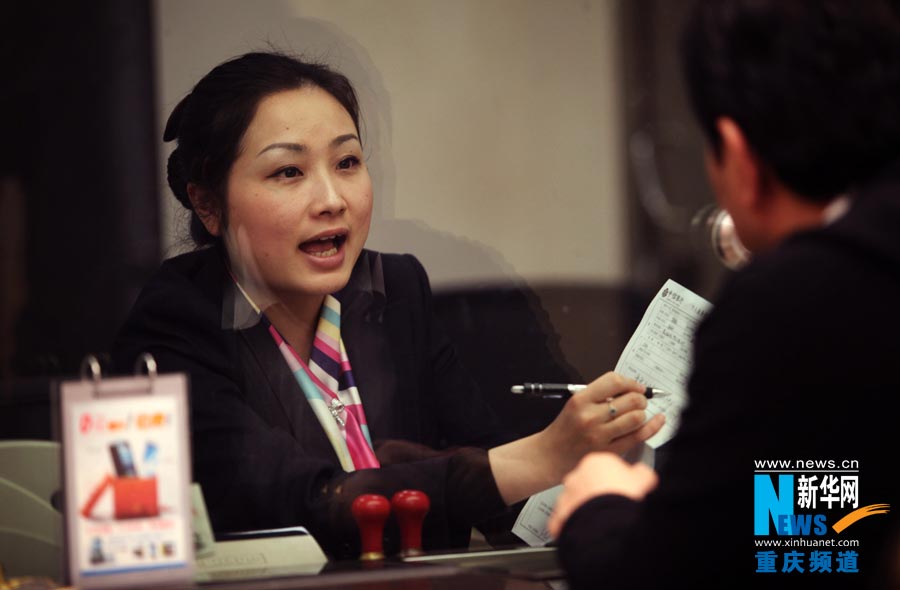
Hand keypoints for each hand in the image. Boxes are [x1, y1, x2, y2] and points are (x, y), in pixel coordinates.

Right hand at [536, 372, 664, 481]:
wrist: (549, 456)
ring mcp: (600, 435)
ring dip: (642, 413)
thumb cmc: (563, 430)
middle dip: (640, 398)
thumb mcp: (574, 404)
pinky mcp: (608, 451)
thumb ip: (598, 396)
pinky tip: (657, 421)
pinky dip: (651, 427)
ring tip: (638, 413)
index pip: (614, 381)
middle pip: (630, 399)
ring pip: (636, 417)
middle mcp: (590, 417)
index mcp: (580, 400)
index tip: (636, 386)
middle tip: (639, 400)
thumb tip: (628, 390)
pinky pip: (638, 436)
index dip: (631, 382)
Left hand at [547, 452, 657, 538]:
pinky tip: (591, 530)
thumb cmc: (623, 501)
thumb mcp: (645, 480)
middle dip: (601, 493)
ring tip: (605, 520)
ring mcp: (566, 496)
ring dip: (588, 508)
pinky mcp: (560, 517)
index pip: (607, 467)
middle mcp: (577, 476)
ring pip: (578, 501)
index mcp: (596, 462)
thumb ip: (641, 472)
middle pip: (590, 483)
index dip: (618, 480)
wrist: (606, 526)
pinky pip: (569, 519)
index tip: (625, 489)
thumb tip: (642, 472)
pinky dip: (578, 524)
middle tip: (616, 505)